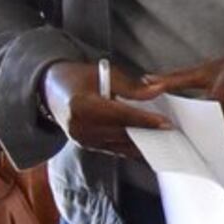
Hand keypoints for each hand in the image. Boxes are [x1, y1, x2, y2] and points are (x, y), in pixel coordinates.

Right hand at [41, 58, 172, 158]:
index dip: (144, 120)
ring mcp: (82, 140)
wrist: (50, 90)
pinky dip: (131, 147)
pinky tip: (150, 147)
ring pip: (120, 144)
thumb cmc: (78, 77)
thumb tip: (158, 91)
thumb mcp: (105, 74)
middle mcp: (80, 127)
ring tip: (167, 141)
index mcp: (81, 105)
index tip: (166, 123)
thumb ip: (132, 86)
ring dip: (143, 143)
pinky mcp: (87, 146)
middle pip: (122, 133)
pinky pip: (114, 148)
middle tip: (173, 134)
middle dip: (149, 133)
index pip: (120, 115)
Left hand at [130, 41, 223, 144]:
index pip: (202, 123)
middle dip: (205, 139)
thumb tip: (148, 79)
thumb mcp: (207, 69)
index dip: (190, 130)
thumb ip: (176, 79)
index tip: (179, 134)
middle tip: (192, 140)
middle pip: (216, 136)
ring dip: (221, 140)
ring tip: (209, 138)